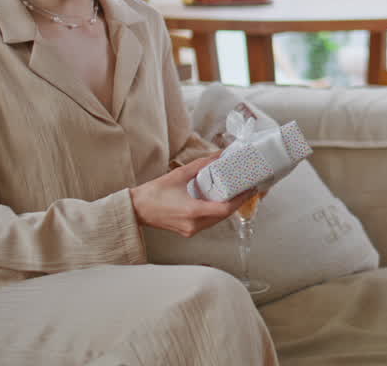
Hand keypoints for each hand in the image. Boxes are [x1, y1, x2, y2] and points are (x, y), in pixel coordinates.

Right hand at [130, 153, 252, 237]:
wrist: (136, 209)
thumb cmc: (154, 193)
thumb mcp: (180, 175)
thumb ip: (201, 165)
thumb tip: (219, 155)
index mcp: (192, 211)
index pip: (225, 209)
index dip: (240, 199)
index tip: (250, 189)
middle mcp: (194, 225)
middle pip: (223, 216)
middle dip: (237, 203)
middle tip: (246, 189)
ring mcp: (191, 230)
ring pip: (216, 220)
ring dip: (227, 208)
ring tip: (236, 193)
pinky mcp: (188, 231)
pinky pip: (208, 222)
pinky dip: (216, 212)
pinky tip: (218, 201)